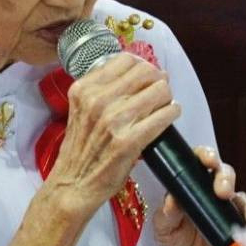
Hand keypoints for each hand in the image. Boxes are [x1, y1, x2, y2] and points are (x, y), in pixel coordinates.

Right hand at [47, 53, 179, 214]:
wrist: (73, 185)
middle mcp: (97, 100)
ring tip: (165, 105)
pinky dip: (172, 113)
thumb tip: (136, 74)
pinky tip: (170, 115)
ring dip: (167, 97)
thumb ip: (101, 91)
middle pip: (145, 71)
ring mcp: (113, 120)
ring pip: (159, 90)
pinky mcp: (129, 141)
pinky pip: (164, 115)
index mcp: (84, 89)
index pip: (125, 60)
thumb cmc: (81, 150)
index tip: (147, 77)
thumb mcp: (81, 111)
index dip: (142, 67)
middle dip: (158, 79)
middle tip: (160, 91)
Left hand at [155, 146, 245, 245]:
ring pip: (241, 195)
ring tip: (245, 214)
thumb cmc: (175, 240)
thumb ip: (166, 214)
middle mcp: (212, 191)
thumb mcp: (164, 228)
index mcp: (191, 185)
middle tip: (222, 191)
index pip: (199, 161)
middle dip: (225, 177)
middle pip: (224, 173)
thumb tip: (171, 200)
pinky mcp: (240, 225)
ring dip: (244, 202)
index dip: (205, 156)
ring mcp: (229, 208)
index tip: (207, 161)